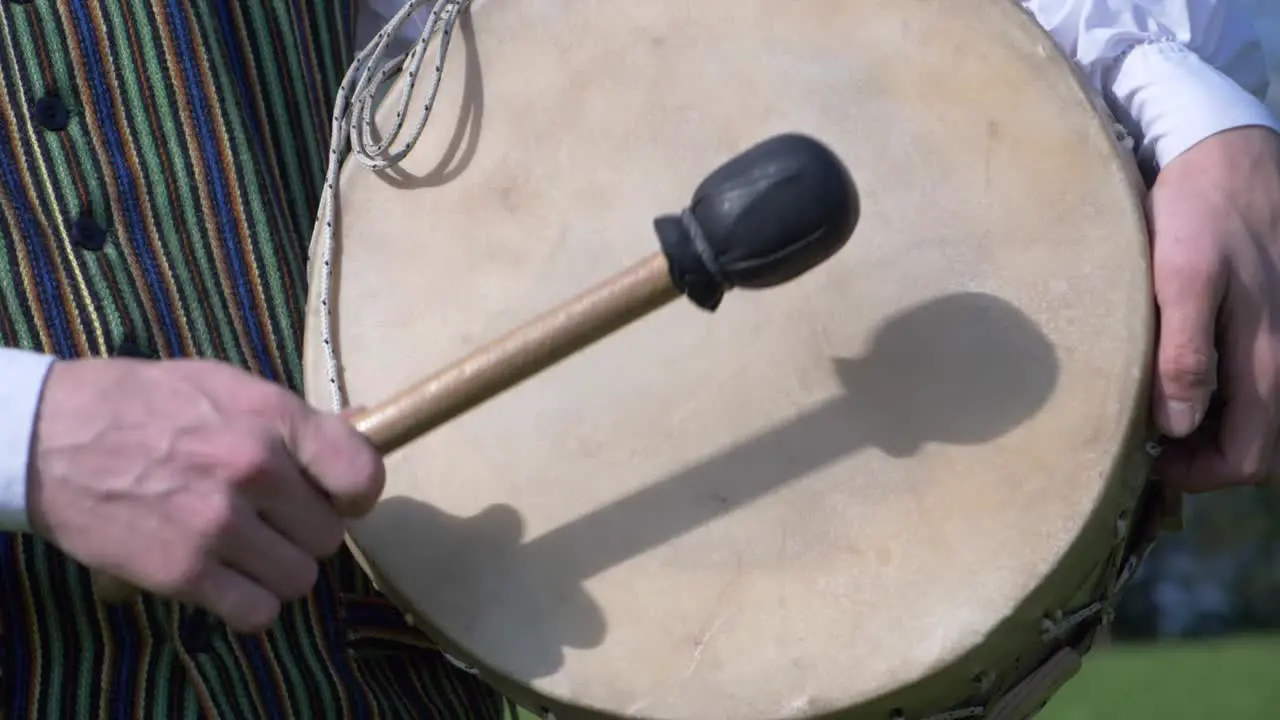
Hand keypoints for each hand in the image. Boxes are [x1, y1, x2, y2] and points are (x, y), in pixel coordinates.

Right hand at [26, 358, 383, 632]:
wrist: (50, 436)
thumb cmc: (146, 404)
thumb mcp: (227, 386)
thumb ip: (292, 420)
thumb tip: (358, 433)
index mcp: (272, 418)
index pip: (361, 475)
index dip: (354, 494)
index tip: (334, 498)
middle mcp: (253, 470)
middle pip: (328, 536)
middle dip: (303, 532)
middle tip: (267, 519)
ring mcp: (219, 525)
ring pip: (299, 579)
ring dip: (276, 571)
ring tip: (243, 548)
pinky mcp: (183, 572)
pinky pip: (256, 613)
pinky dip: (247, 605)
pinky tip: (225, 579)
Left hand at [1147, 125, 1279, 493]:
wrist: (1227, 150)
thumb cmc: (1200, 209)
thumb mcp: (1182, 277)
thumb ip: (1185, 353)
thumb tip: (1179, 425)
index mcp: (1268, 356)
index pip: (1249, 458)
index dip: (1198, 474)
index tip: (1149, 458)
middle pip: (1258, 447)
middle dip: (1205, 459)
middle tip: (1148, 441)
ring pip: (1258, 417)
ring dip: (1214, 429)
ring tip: (1159, 411)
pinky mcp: (1271, 319)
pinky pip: (1256, 383)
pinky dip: (1223, 398)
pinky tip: (1183, 377)